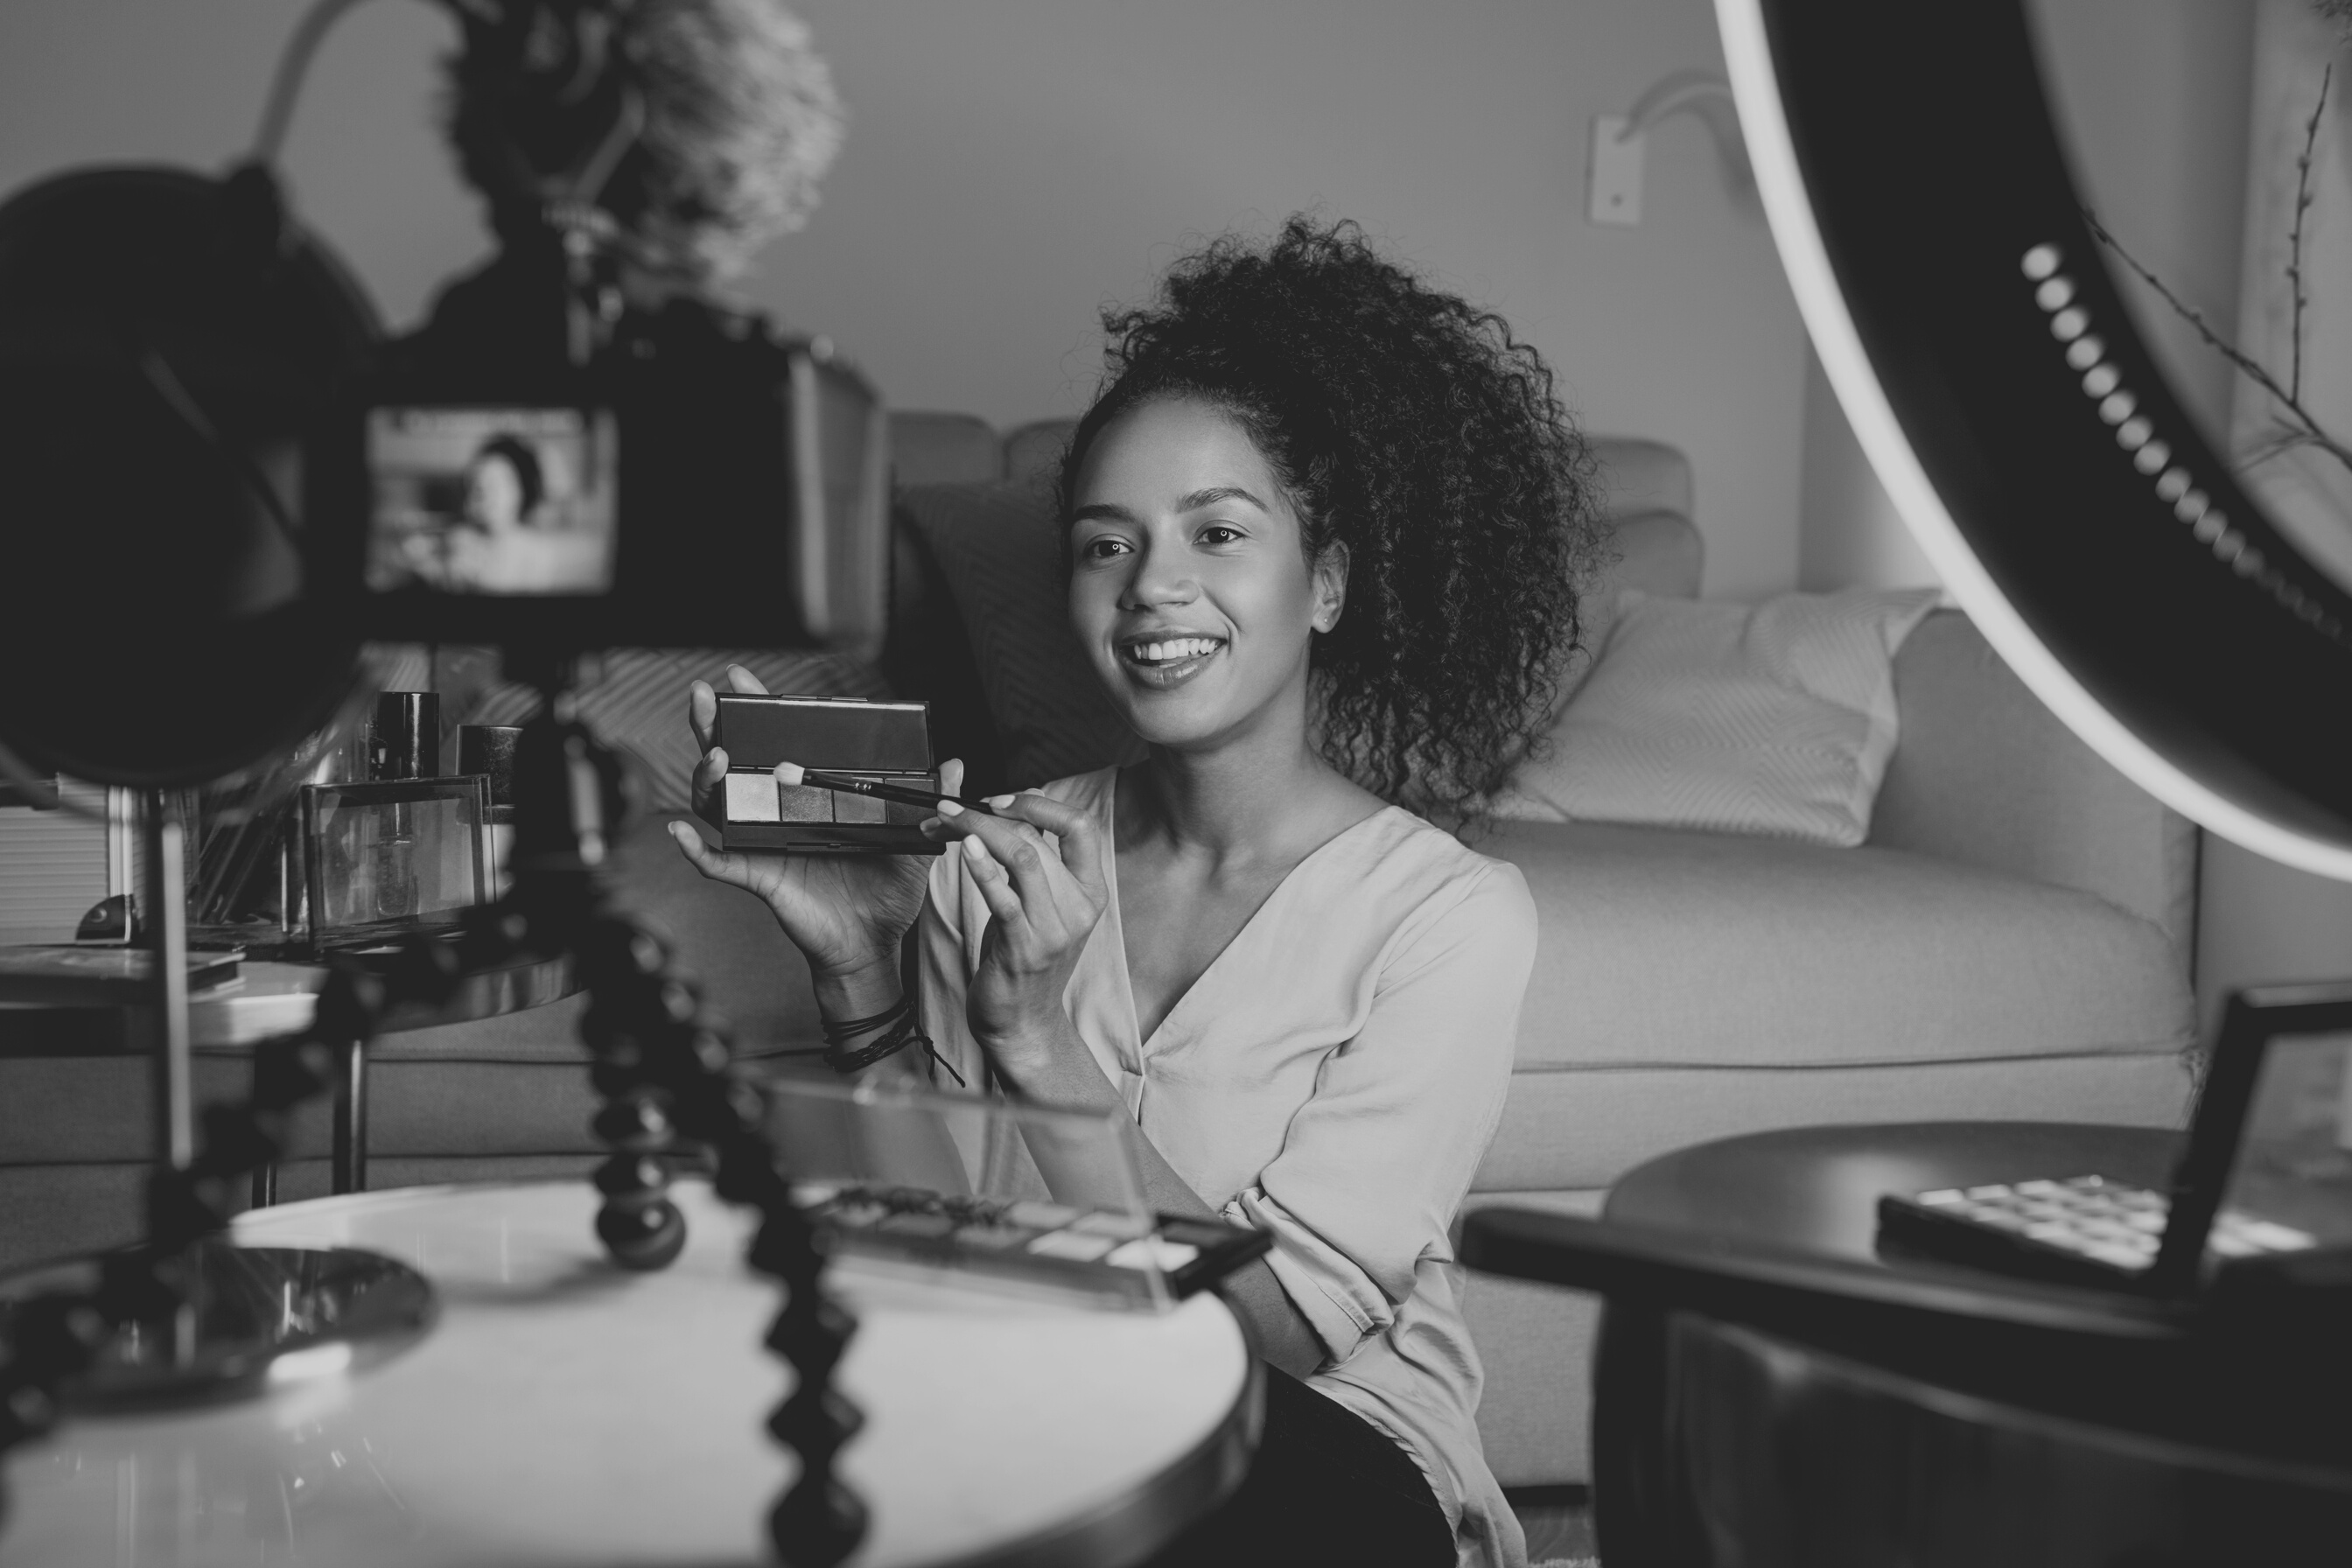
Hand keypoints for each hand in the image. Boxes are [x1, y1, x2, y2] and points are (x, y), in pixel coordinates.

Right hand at [668, 665, 944, 1010]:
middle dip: (712, 727)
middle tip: (705, 697)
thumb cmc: (887, 894)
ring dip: (707, 779)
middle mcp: (778, 814)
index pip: (776, 745)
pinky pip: (718, 864)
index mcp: (809, 797)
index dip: (756, 713)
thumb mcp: (915, 841)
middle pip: (733, 764)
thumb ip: (932, 801)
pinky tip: (681, 832)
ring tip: (715, 756)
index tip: (743, 681)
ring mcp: (763, 844)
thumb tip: (953, 764)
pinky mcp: (760, 877)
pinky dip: (695, 850)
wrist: (875, 945)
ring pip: (718, 805)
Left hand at [927, 791, 1108, 1074]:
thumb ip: (1035, 864)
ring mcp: (1054, 929)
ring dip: (977, 830)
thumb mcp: (1041, 906)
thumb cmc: (1024, 959)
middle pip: (1038, 837)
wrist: (1023, 1022)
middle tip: (948, 809)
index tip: (999, 799)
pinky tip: (963, 850)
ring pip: (1023, 857)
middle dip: (986, 814)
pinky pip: (1005, 898)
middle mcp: (1079, 907)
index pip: (1081, 826)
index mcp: (1090, 890)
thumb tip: (1006, 813)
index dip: (1039, 804)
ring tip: (945, 820)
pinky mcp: (1024, 949)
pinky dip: (983, 868)